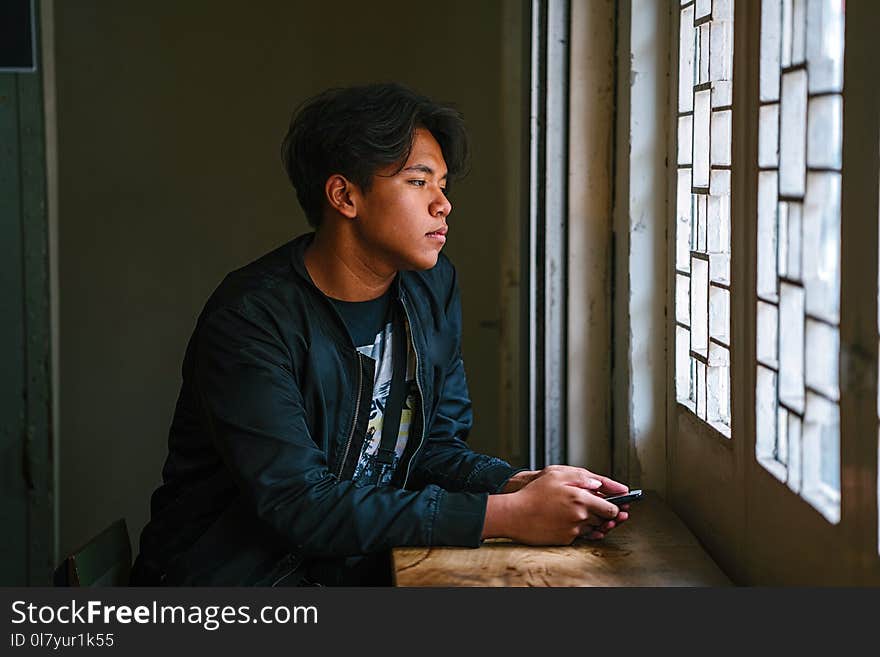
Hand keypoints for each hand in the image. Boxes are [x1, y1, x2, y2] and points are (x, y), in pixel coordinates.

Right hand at [483, 467, 621, 544]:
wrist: (514, 515)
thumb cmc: (533, 493)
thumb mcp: (556, 474)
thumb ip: (582, 477)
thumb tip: (600, 485)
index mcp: (581, 498)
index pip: (611, 508)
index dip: (617, 507)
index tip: (622, 506)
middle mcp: (580, 516)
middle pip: (605, 519)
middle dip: (608, 515)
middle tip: (614, 513)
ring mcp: (573, 530)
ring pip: (594, 528)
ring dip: (595, 522)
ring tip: (590, 514)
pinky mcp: (565, 540)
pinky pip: (580, 535)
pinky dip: (580, 529)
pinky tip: (574, 522)